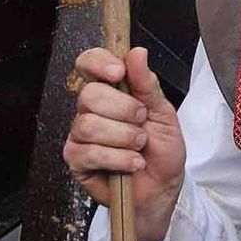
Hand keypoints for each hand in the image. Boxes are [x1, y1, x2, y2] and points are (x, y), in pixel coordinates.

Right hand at [64, 46, 186, 240]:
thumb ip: (147, 84)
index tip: (118, 73)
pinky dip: (117, 158)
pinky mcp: (77, 161)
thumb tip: (137, 53)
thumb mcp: (163, 113)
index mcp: (111, 92)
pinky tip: (132, 162)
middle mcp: (91, 110)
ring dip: (123, 137)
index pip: (89, 64)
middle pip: (89, 95)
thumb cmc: (162, 150)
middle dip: (124, 110)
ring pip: (87, 125)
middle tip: (142, 122)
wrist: (162, 188)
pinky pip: (89, 152)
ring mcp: (81, 136)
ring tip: (139, 146)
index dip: (98, 63)